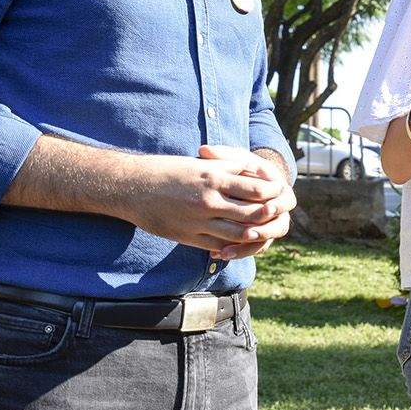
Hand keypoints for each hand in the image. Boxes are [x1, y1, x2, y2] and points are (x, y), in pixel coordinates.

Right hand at [120, 149, 284, 252]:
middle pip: (252, 214)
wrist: (133, 187)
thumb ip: (229, 167)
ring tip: (262, 230)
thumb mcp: (201, 163)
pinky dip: (233, 247)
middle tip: (277, 214)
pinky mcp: (189, 237)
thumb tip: (255, 171)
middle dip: (269, 215)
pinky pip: (219, 245)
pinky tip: (238, 244)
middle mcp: (209, 201)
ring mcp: (199, 221)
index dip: (272, 193)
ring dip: (254, 234)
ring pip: (239, 234)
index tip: (277, 192)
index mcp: (214, 178)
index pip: (256, 189)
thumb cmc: (168, 170)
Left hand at [199, 145, 296, 259]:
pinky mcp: (257, 237)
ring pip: (264, 242)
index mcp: (279, 189)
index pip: (285, 200)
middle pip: (279, 226)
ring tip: (226, 251)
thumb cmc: (239, 167)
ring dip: (247, 247)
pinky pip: (251, 249)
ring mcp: (268, 225)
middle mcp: (278, 210)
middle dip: (264, 231)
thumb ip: (221, 156)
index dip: (277, 205)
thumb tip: (204, 149)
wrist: (244, 181)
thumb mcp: (234, 159)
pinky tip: (218, 254)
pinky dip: (237, 252)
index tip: (266, 207)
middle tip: (249, 234)